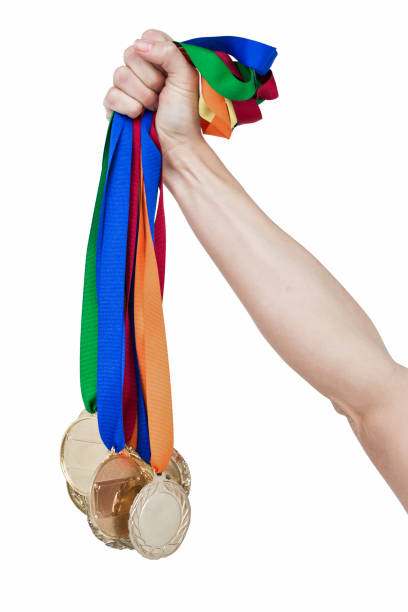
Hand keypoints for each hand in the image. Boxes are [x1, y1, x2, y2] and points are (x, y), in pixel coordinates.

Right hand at [104, 29, 202, 158]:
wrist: (176, 147)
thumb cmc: (183, 117)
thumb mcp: (185, 78)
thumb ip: (168, 52)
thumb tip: (139, 44)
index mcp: (160, 60)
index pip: (147, 37)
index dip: (156, 55)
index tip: (169, 75)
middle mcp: (142, 71)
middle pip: (130, 54)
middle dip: (150, 80)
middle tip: (162, 96)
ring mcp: (127, 89)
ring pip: (120, 75)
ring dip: (141, 96)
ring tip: (153, 109)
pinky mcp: (115, 106)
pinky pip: (111, 96)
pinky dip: (128, 108)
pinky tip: (139, 116)